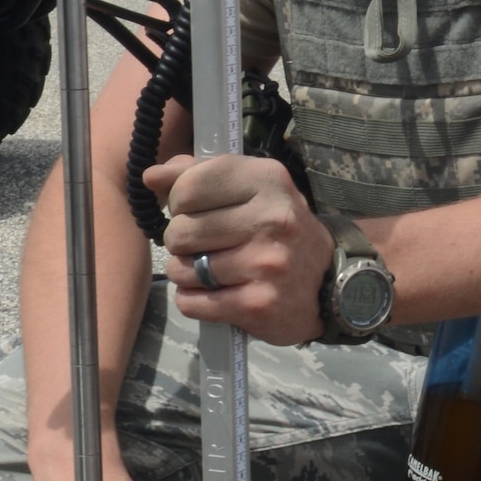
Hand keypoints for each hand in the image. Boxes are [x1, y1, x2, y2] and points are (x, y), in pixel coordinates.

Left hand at [144, 152, 334, 343]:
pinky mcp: (258, 304)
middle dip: (182, 242)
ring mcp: (266, 264)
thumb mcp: (251, 190)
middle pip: (180, 232)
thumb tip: (151, 176)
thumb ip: (199, 175)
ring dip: (186, 274)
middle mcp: (271, 219)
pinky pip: (192, 303)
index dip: (180, 203)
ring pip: (182, 270)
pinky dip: (193, 301)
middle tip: (204, 246)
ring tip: (210, 271)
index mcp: (267, 180)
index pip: (188, 188)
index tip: (198, 211)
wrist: (329, 284)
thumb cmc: (279, 230)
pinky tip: (214, 294)